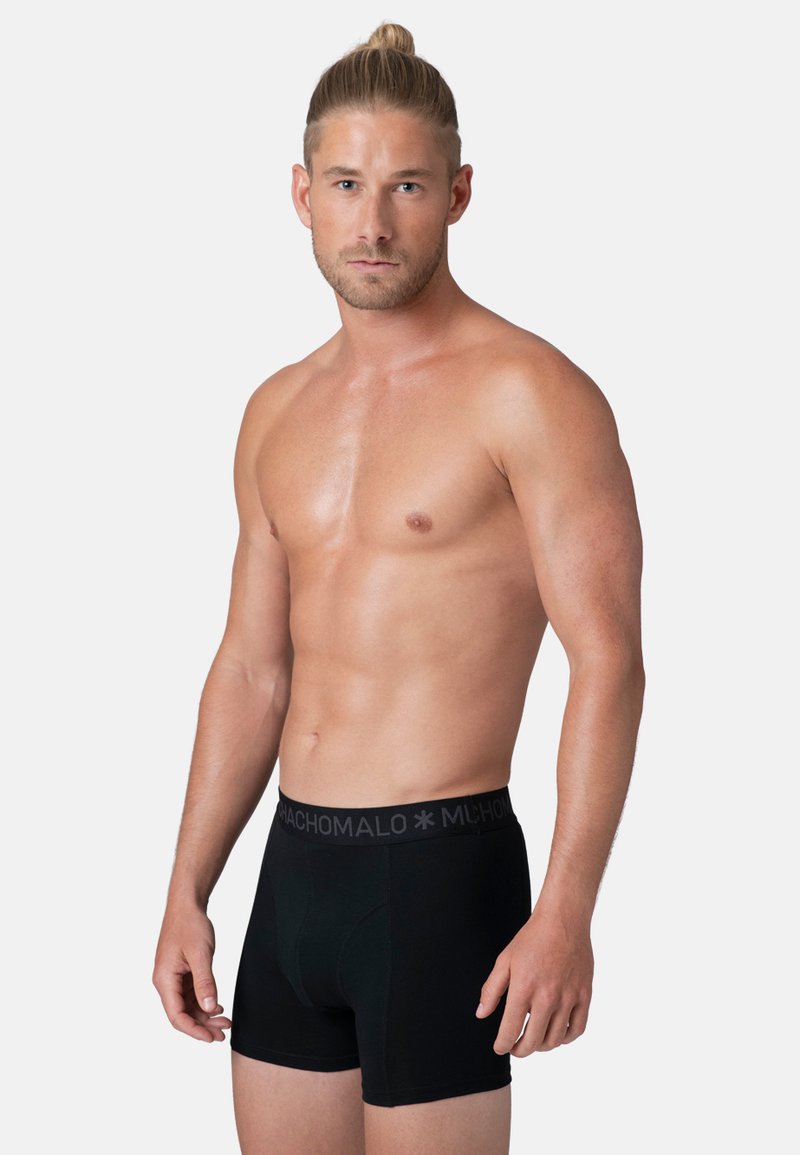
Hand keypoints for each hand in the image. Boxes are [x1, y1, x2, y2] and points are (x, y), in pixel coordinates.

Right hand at [152, 906, 231, 1042]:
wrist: (187, 905)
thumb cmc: (190, 925)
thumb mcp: (200, 954)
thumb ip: (205, 982)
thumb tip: (209, 1009)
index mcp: (164, 979)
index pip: (176, 1016)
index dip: (194, 1030)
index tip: (211, 1038)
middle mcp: (165, 982)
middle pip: (182, 1014)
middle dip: (202, 1026)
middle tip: (223, 1034)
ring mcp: (173, 978)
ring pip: (188, 1006)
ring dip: (205, 1016)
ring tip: (225, 1022)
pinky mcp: (181, 973)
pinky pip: (191, 995)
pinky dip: (204, 1003)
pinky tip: (218, 1007)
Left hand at [475, 906, 593, 1055]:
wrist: (563, 920)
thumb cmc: (532, 938)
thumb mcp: (504, 960)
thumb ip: (491, 989)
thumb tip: (481, 1013)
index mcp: (524, 988)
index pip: (510, 1031)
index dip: (502, 1045)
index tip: (500, 1047)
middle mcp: (547, 997)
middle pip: (533, 1041)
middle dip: (521, 1050)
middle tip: (516, 1047)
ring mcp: (568, 998)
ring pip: (555, 1039)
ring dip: (542, 1046)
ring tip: (534, 1039)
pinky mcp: (584, 995)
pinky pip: (577, 1029)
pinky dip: (566, 1038)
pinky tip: (557, 1034)